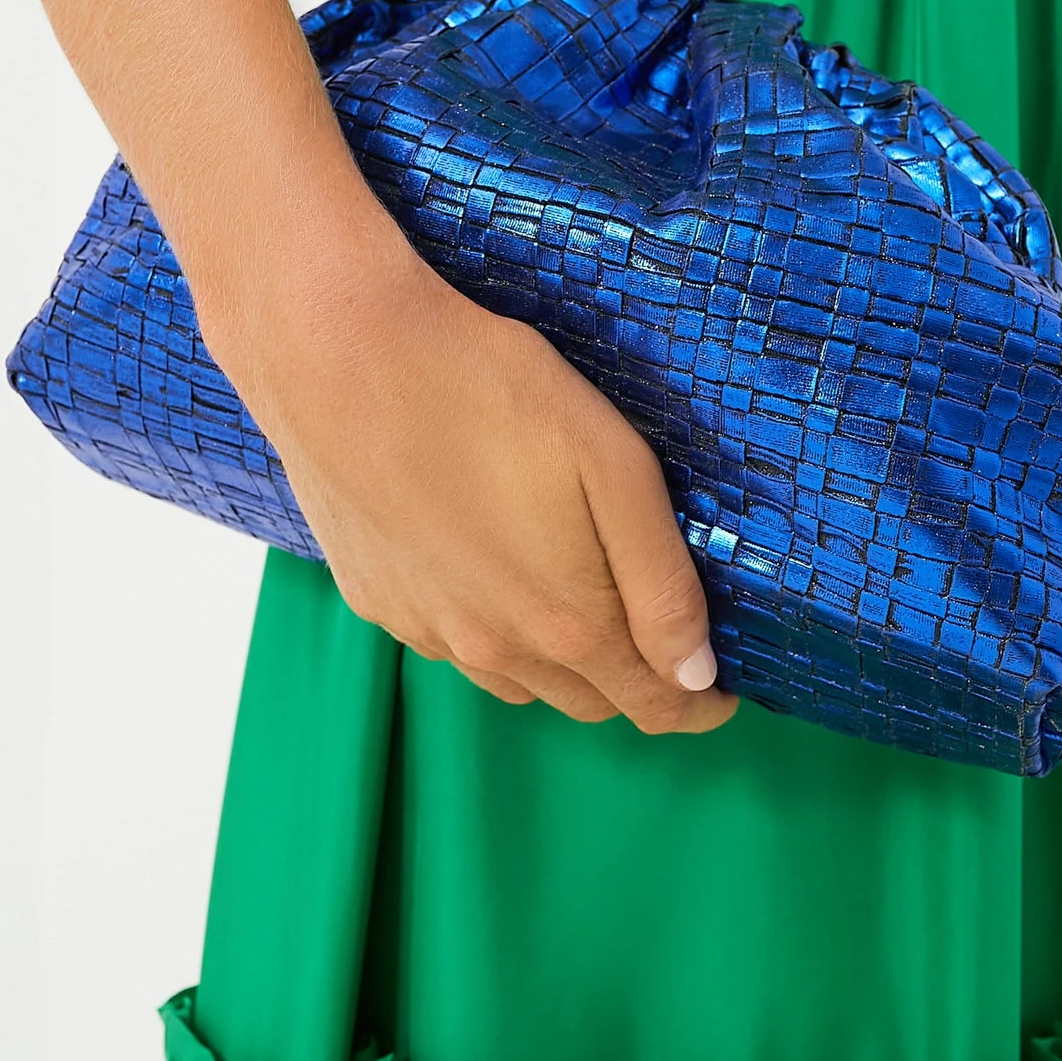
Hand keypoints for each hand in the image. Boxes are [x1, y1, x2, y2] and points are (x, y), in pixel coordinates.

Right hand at [213, 223, 738, 733]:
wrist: (340, 355)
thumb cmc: (488, 390)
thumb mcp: (615, 469)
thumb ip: (663, 584)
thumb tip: (696, 673)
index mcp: (566, 623)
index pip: (655, 705)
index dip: (699, 705)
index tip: (721, 690)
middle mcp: (494, 649)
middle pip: (590, 703)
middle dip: (639, 684)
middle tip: (664, 640)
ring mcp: (428, 630)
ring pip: (520, 682)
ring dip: (564, 665)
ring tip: (583, 604)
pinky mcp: (378, 600)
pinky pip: (455, 645)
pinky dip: (494, 633)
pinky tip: (494, 571)